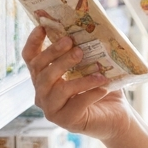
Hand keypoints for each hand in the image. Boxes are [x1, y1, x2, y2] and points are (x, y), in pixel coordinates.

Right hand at [22, 27, 134, 142]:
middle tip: (75, 47)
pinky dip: (90, 93)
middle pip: (42, 71)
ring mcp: (52, 109)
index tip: (42, 27)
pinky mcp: (66, 121)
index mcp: (44, 77)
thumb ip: (86, 49)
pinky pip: (76, 104)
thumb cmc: (102, 86)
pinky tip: (104, 87)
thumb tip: (92, 27)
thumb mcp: (92, 65)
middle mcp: (42, 93)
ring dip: (78, 77)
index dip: (33, 42)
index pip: (31, 58)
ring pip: (57, 89)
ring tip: (97, 69)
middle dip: (56, 55)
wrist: (117, 116)